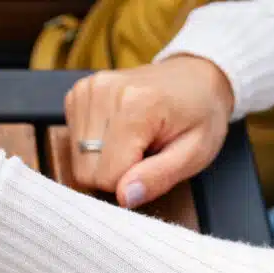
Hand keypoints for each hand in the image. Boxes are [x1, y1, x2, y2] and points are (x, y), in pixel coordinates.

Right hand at [65, 56, 233, 206]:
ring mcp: (86, 91)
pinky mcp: (77, 94)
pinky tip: (118, 131)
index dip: (129, 181)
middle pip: (86, 170)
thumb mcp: (196, 152)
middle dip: (113, 172)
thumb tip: (124, 197)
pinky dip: (94, 145)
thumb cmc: (200, 114)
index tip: (151, 163)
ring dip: (103, 158)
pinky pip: (73, 143)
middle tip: (143, 152)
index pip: (106, 176)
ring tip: (132, 138)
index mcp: (137, 105)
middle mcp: (103, 93)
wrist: (195, 76)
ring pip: (77, 159)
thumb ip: (159, 178)